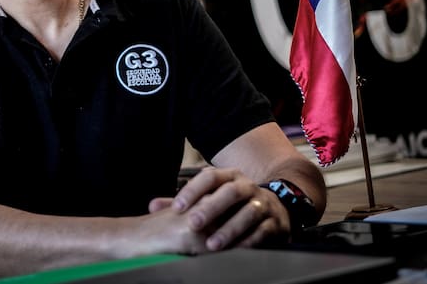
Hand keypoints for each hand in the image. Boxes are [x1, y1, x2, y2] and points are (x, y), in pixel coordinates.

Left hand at [157, 167, 290, 250]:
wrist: (274, 207)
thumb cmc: (232, 204)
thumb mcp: (209, 197)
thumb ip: (183, 202)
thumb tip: (152, 206)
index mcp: (228, 176)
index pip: (209, 177)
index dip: (192, 190)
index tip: (176, 207)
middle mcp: (246, 186)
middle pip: (229, 192)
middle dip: (210, 207)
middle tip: (193, 223)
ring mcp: (262, 203)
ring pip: (248, 212)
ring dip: (229, 228)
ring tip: (211, 244)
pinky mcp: (274, 222)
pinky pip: (263, 231)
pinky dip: (249, 241)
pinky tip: (236, 250)